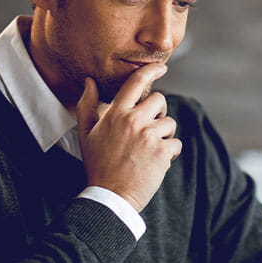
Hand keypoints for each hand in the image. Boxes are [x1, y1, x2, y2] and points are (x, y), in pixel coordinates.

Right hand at [76, 64, 181, 211]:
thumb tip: (89, 81)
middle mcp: (133, 120)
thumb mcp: (86, 134)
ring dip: (164, 136)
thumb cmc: (97, 165)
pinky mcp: (162, 151)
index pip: (136, 82)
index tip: (160, 67)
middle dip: (158, 113)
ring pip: (170, 123)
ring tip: (149, 151)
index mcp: (115, 113)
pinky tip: (156, 163)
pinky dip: (170, 153)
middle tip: (149, 130)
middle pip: (159, 100)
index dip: (151, 70)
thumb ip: (87, 105)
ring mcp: (149, 135)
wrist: (110, 196)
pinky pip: (176, 143)